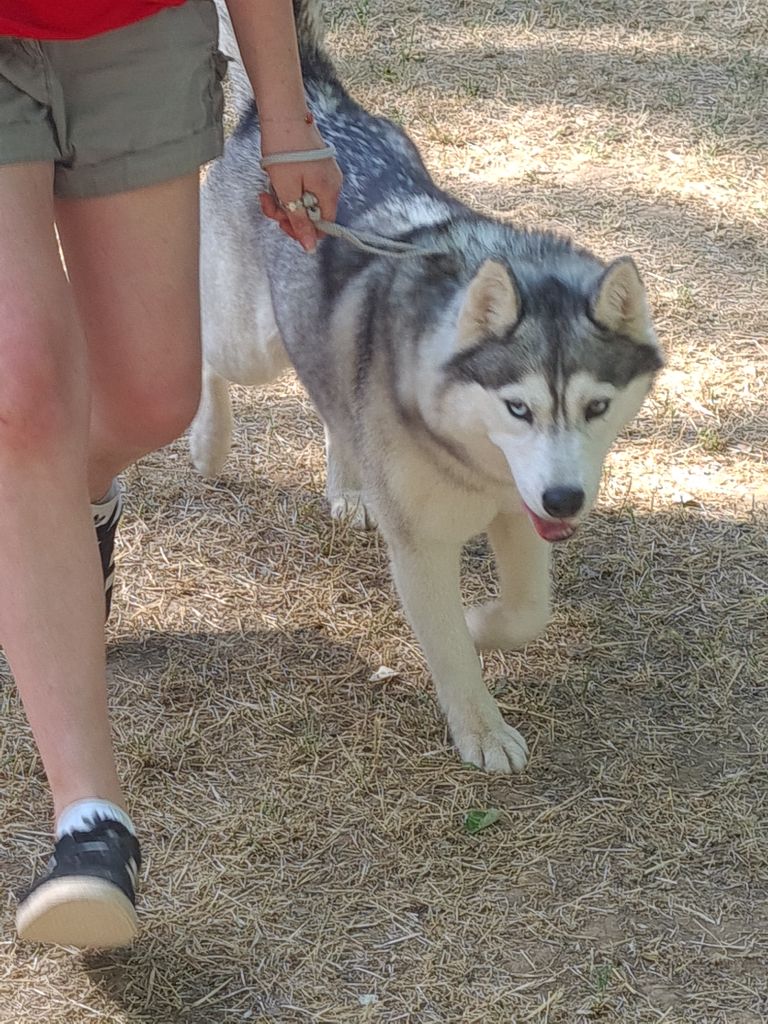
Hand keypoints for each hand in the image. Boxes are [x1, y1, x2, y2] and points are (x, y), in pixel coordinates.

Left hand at [260, 120, 341, 252]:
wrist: (282, 111)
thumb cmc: (284, 149)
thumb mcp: (287, 191)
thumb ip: (299, 220)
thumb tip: (310, 247)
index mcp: (329, 191)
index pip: (323, 226)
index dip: (302, 231)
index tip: (282, 224)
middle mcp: (331, 183)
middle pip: (312, 213)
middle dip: (288, 214)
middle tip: (268, 204)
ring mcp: (323, 172)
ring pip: (304, 200)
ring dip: (284, 201)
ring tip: (265, 191)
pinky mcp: (314, 164)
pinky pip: (303, 186)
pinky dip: (287, 188)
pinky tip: (273, 179)